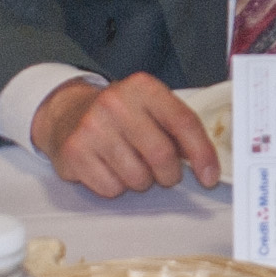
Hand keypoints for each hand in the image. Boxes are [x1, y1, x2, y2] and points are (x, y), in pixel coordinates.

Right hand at [35, 74, 217, 195]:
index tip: (209, 176)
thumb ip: (178, 129)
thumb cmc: (119, 116)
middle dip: (168, 174)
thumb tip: (206, 165)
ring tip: (130, 164)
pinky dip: (116, 186)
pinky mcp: (75, 152)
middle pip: (161, 155)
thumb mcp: (150, 108)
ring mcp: (92, 127)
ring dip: (141, 181)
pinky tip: (108, 168)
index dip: (201, 153)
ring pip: (137, 178)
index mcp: (143, 88)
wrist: (66, 112)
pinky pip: (111, 188)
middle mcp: (116, 103)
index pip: (182, 122)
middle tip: (164, 173)